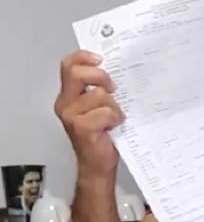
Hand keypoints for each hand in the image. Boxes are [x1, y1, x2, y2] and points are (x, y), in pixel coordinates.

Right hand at [54, 51, 123, 181]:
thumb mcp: (102, 106)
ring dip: (114, 106)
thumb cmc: (104, 136)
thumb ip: (102, 88)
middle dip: (100, 77)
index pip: (68, 65)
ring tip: (113, 118)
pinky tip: (113, 127)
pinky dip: (115, 118)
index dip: (83, 57)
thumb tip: (120, 67)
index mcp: (70, 96)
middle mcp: (66, 104)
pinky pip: (106, 112)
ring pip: (99, 94)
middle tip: (113, 89)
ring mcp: (71, 116)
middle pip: (77, 73)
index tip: (100, 59)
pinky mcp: (81, 127)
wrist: (99, 165)